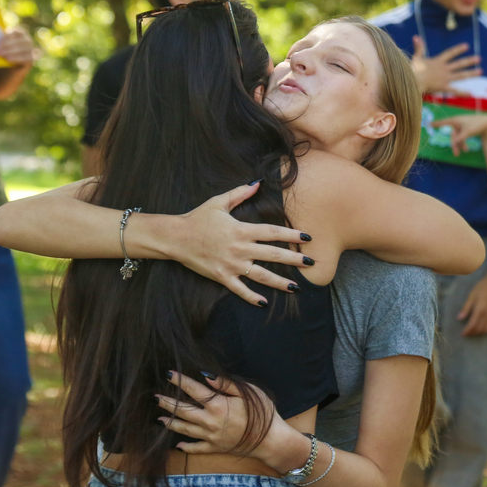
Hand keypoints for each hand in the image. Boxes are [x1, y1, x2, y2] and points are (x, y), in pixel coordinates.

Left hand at [0, 26, 39, 66]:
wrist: (6, 73)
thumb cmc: (1, 57)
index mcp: (20, 35)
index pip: (17, 32)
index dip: (8, 35)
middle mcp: (27, 42)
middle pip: (20, 40)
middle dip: (8, 44)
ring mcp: (30, 51)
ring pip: (23, 49)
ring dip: (11, 51)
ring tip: (0, 54)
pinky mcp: (30, 61)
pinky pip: (26, 58)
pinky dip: (16, 58)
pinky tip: (8, 59)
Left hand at [157, 370, 283, 457]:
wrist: (271, 440)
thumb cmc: (262, 412)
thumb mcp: (247, 392)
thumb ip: (225, 384)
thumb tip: (205, 377)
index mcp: (217, 405)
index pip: (193, 390)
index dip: (180, 381)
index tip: (168, 374)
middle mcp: (210, 421)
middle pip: (183, 411)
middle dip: (169, 403)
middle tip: (156, 397)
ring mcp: (211, 436)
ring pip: (185, 429)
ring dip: (171, 423)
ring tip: (160, 418)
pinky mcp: (216, 448)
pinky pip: (197, 448)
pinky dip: (186, 446)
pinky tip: (179, 445)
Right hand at [169, 182, 314, 306]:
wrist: (175, 237)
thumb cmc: (197, 218)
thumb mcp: (219, 202)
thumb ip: (240, 193)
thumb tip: (258, 183)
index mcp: (241, 229)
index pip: (273, 232)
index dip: (291, 235)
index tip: (307, 238)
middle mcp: (240, 248)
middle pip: (273, 254)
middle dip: (294, 259)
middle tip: (311, 262)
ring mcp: (231, 264)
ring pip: (261, 276)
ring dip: (280, 282)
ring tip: (296, 287)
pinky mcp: (222, 277)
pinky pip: (240, 290)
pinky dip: (252, 297)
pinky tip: (265, 303)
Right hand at [411, 36, 480, 94]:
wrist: (414, 81)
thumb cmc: (413, 70)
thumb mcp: (416, 58)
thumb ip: (419, 48)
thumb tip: (416, 36)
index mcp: (438, 61)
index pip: (450, 53)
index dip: (458, 49)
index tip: (466, 46)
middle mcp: (444, 69)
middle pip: (459, 64)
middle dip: (469, 61)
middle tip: (479, 58)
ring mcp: (445, 78)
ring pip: (461, 75)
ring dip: (471, 73)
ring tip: (480, 71)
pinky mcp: (444, 87)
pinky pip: (455, 90)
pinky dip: (463, 92)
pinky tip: (471, 94)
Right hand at [432, 114, 486, 156]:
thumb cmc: (476, 125)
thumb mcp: (467, 132)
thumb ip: (460, 138)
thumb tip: (454, 143)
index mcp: (455, 121)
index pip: (443, 122)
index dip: (436, 124)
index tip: (428, 124)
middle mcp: (457, 123)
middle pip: (453, 136)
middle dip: (455, 145)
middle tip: (456, 154)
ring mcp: (461, 127)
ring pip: (457, 138)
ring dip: (461, 145)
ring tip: (466, 151)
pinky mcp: (465, 130)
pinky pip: (461, 138)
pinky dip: (463, 143)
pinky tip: (467, 149)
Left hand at [458, 265, 486, 336]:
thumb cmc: (482, 287)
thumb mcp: (472, 296)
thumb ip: (466, 308)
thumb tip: (459, 318)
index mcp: (480, 310)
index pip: (472, 325)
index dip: (467, 331)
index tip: (463, 334)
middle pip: (480, 329)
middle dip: (473, 333)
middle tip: (467, 334)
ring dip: (480, 333)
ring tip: (475, 332)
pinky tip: (485, 329)